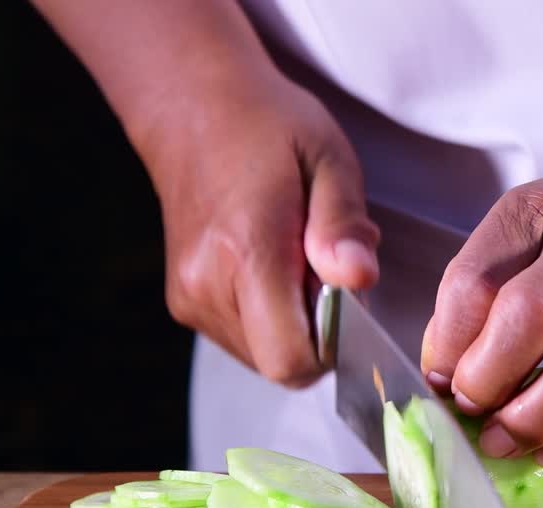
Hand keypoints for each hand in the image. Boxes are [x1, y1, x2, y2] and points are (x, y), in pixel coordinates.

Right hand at [140, 71, 378, 387]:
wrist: (194, 106)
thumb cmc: (269, 127)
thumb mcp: (328, 159)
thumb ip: (343, 225)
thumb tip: (359, 278)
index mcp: (246, 252)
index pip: (292, 359)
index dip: (333, 346)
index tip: (344, 299)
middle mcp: (207, 286)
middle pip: (280, 365)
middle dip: (316, 335)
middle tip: (321, 270)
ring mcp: (189, 298)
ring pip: (261, 357)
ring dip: (291, 325)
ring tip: (293, 259)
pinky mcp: (183, 301)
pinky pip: (243, 339)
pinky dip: (268, 317)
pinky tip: (269, 265)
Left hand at [421, 161, 542, 467]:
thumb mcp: (534, 223)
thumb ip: (483, 283)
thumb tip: (445, 369)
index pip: (477, 280)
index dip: (447, 342)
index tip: (442, 375)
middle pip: (533, 316)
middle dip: (487, 378)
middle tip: (472, 406)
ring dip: (532, 420)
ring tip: (503, 439)